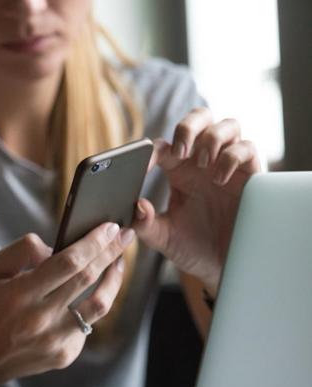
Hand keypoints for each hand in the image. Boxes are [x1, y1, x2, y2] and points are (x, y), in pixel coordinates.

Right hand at [0, 224, 132, 386]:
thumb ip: (21, 251)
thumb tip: (54, 247)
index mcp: (21, 293)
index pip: (68, 262)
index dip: (93, 242)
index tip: (109, 227)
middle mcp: (41, 318)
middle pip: (88, 278)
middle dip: (111, 252)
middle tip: (125, 235)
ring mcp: (55, 339)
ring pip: (100, 305)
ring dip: (114, 279)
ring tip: (118, 262)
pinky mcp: (65, 354)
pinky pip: (87, 324)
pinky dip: (92, 304)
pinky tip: (91, 293)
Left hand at [132, 108, 260, 292]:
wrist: (224, 267)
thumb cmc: (192, 247)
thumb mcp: (164, 238)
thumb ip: (145, 225)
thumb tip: (137, 206)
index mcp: (177, 170)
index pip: (162, 147)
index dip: (150, 151)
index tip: (143, 167)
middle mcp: (202, 161)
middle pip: (199, 118)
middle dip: (189, 126)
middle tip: (181, 150)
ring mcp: (228, 164)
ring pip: (226, 125)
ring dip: (211, 138)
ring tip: (202, 164)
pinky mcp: (251, 174)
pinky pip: (247, 148)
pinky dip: (232, 157)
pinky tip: (220, 179)